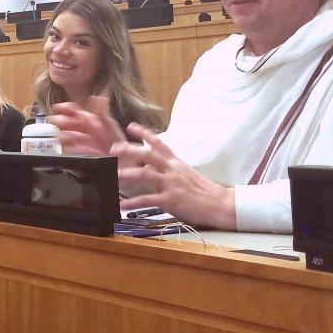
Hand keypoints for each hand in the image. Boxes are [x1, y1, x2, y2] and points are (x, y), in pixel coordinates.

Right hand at [49, 96, 124, 155]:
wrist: (121, 159)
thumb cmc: (117, 142)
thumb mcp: (109, 124)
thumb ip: (102, 112)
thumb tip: (97, 98)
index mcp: (89, 121)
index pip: (73, 111)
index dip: (65, 108)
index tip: (58, 107)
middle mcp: (83, 130)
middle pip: (66, 123)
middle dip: (61, 121)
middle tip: (60, 121)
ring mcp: (80, 141)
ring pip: (65, 135)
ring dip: (64, 134)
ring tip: (67, 135)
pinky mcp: (79, 153)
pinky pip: (70, 149)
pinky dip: (69, 147)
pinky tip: (72, 147)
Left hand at [113, 124, 236, 229]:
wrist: (220, 203)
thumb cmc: (202, 190)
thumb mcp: (184, 173)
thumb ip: (166, 169)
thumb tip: (150, 166)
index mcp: (175, 162)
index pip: (158, 143)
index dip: (144, 133)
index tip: (130, 126)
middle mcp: (171, 169)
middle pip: (147, 155)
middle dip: (129, 150)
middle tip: (113, 149)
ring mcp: (171, 184)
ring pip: (145, 175)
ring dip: (127, 175)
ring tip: (113, 177)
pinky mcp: (171, 200)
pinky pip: (149, 200)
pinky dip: (134, 203)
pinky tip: (122, 205)